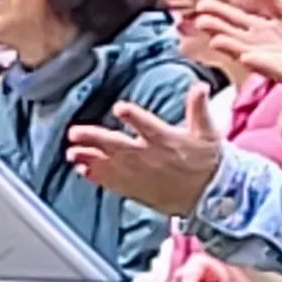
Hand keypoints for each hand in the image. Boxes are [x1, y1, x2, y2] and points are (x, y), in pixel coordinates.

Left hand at [69, 92, 230, 218]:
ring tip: (71, 154)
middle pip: (118, 147)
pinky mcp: (138, 189)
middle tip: (74, 133)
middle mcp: (150, 158)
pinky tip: (82, 170)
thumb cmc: (207, 161)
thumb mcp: (208, 132)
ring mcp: (141, 175)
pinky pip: (114, 184)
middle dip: (95, 139)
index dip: (134, 117)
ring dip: (89, 159)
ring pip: (110, 166)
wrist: (209, 195)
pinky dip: (97, 178)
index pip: (148, 126)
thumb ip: (199, 108)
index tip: (120, 107)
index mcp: (166, 140)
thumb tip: (201, 86)